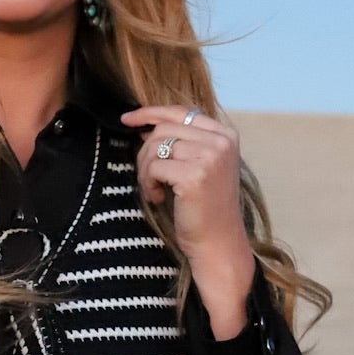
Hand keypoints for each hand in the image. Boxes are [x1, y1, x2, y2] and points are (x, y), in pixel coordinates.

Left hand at [118, 103, 248, 260]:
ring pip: (155, 147)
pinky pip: (154, 167)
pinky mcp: (194, 175)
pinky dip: (148, 184)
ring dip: (146, 171)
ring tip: (154, 190)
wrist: (218, 242)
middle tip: (147, 178)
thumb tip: (146, 127)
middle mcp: (220, 142)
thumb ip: (184, 143)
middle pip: (163, 129)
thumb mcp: (202, 166)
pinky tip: (158, 198)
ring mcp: (209, 157)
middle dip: (145, 153)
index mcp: (225, 135)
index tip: (128, 119)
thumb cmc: (206, 208)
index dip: (151, 113)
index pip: (181, 112)